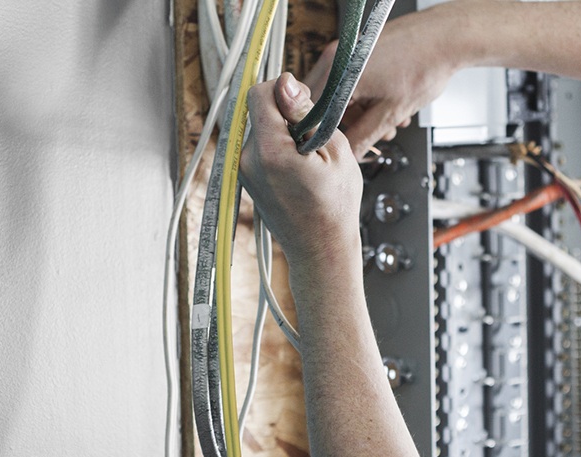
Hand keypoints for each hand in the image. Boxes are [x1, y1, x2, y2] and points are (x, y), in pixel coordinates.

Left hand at [241, 74, 363, 269]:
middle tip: (314, 137)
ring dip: (284, 132)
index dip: (283, 90)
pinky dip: (279, 148)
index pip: (259, 94)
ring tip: (308, 159)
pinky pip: (261, 148)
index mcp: (269, 150)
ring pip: (261, 128)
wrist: (321, 249)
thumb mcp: (334, 150)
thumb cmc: (335, 206)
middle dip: (286, 114)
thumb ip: (306, 113)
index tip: (305, 103)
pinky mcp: (247, 178)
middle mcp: (248, 159)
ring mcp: (244, 171)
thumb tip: (286, 83)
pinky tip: (299, 169)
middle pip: (259, 110)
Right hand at [304, 4, 463, 158]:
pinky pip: (354, 81)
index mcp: (337, 72)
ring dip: (364, 112)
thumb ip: (363, 138)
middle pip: (326, 104)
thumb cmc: (424, 65)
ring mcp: (348, 52)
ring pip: (342, 94)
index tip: (338, 147)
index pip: (313, 113)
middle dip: (351, 124)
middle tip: (373, 136)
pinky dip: (369, 96)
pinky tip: (391, 104)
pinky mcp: (360, 51)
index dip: (325, 135)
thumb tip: (348, 155)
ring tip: (390, 121)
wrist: (447, 38)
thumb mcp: (390, 113)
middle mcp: (337, 57)